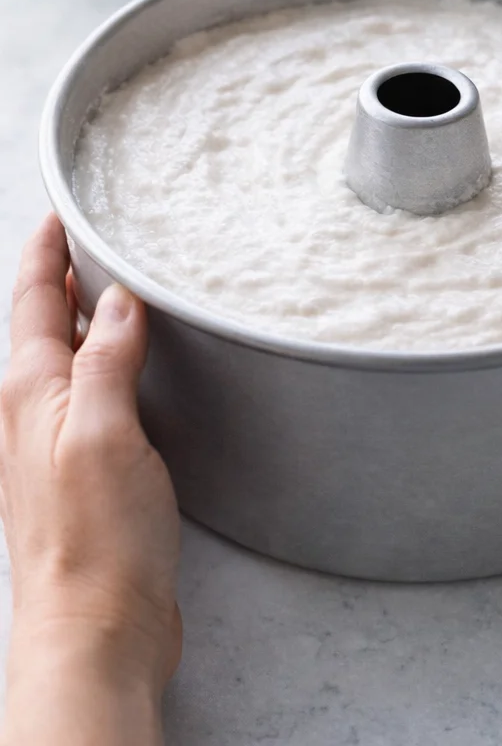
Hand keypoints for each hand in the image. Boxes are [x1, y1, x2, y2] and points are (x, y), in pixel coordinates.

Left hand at [1, 215, 179, 744]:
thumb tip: (118, 301)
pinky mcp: (84, 479)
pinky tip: (131, 374)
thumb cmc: (95, 540)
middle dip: (60, 278)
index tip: (60, 213)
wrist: (93, 626)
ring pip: (64, 362)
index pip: (32, 302)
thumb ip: (107, 360)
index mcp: (31, 395)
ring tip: (113, 292)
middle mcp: (32, 417)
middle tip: (89, 239)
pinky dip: (107, 367)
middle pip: (40, 328)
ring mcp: (53, 449)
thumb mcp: (103, 432)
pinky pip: (89, 399)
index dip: (46, 253)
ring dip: (83, 322)